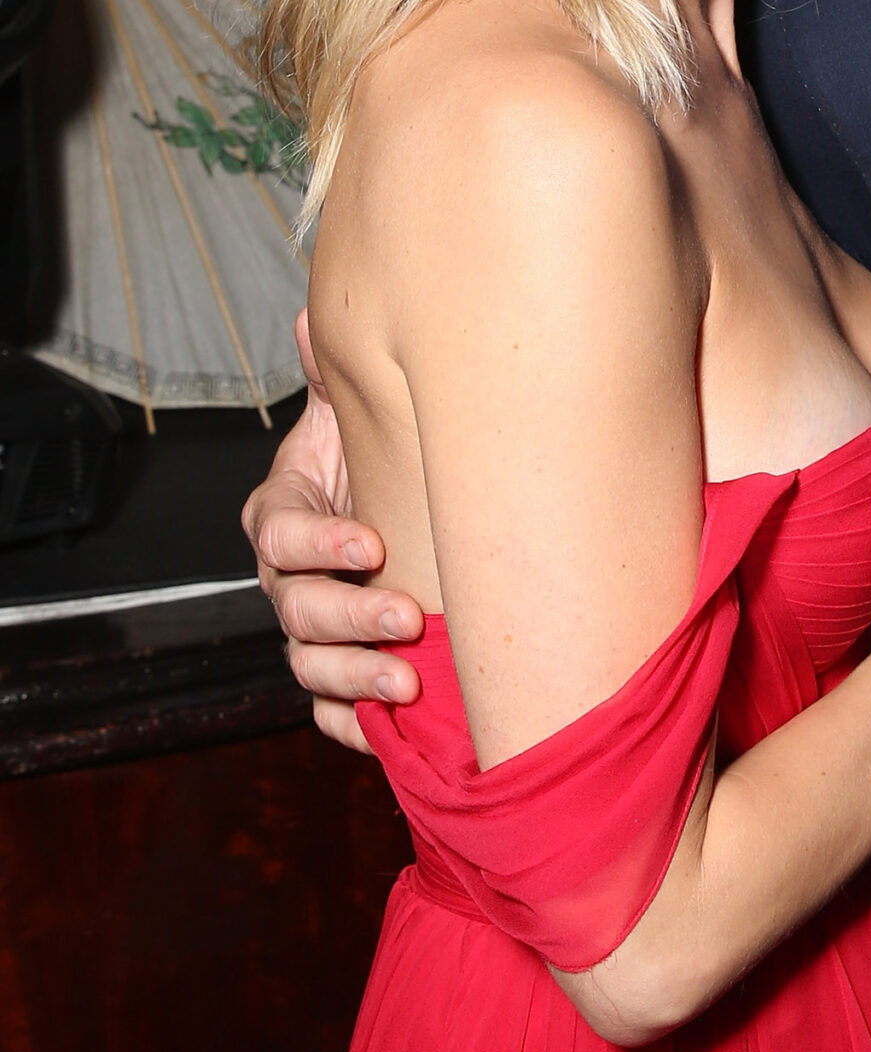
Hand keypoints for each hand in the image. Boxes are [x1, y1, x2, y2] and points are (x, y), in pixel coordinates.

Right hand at [240, 309, 422, 749]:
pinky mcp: (334, 670)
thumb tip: (314, 320)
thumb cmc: (376, 455)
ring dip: (354, 678)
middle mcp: (289, 577)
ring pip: (308, 665)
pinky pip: (326, 709)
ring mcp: (310, 628)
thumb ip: (335, 376)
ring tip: (410, 683)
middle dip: (350, 618)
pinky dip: (350, 723)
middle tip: (410, 619)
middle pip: (296, 609)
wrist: (400, 501)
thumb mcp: (357, 412)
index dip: (319, 542)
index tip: (373, 542)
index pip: (280, 534)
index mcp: (284, 513)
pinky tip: (387, 731)